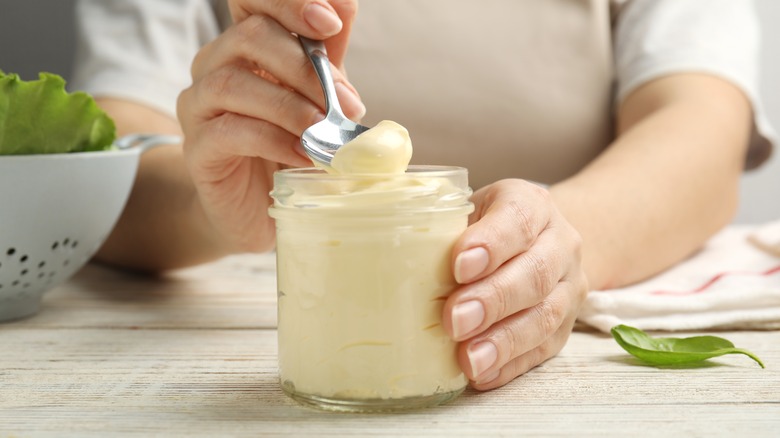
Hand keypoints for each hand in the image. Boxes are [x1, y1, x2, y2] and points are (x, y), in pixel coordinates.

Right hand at [176, 0, 363, 251]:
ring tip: (324, 131)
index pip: (252, 1)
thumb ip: (327, 56)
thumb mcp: (318, 98)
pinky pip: (229, 131)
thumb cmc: (290, 146)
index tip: (329, 25)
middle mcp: (215, 66)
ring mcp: (199, 106)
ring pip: (232, 82)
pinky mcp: (197, 148)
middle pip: (249, 36)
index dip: (288, 3)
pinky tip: (302, 154)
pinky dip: (273, 139)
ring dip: (289, 106)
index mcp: (246, 46)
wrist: (259, 210)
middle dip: (305, 67)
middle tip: (346, 103)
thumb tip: (343, 7)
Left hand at [442, 179, 588, 389]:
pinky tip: (483, 374)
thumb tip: (382, 251)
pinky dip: (511, 365)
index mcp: (531, 204)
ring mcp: (568, 287)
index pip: (518, 219)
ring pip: (544, 316)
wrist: (535, 243)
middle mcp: (559, 243)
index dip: (491, 243)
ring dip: (503, 341)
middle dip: (493, 300)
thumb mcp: (464, 210)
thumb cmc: (482, 227)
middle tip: (454, 320)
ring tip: (469, 359)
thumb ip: (438, 225)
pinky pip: (543, 350)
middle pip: (535, 273)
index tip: (459, 266)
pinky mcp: (564, 327)